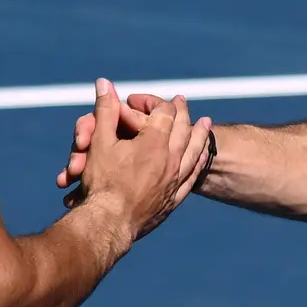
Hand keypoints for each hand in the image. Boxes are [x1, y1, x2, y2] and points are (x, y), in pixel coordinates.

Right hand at [73, 81, 209, 238]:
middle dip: (183, 113)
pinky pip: (192, 177)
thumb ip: (105, 110)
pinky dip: (198, 162)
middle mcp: (171, 160)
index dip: (163, 103)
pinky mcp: (173, 199)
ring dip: (200, 134)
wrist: (109, 223)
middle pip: (184, 130)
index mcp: (155, 143)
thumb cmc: (102, 183)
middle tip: (183, 102)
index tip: (167, 98)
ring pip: (194, 152)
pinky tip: (201, 157)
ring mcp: (175, 180)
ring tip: (206, 123)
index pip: (166, 114)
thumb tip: (105, 82)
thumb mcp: (100, 142)